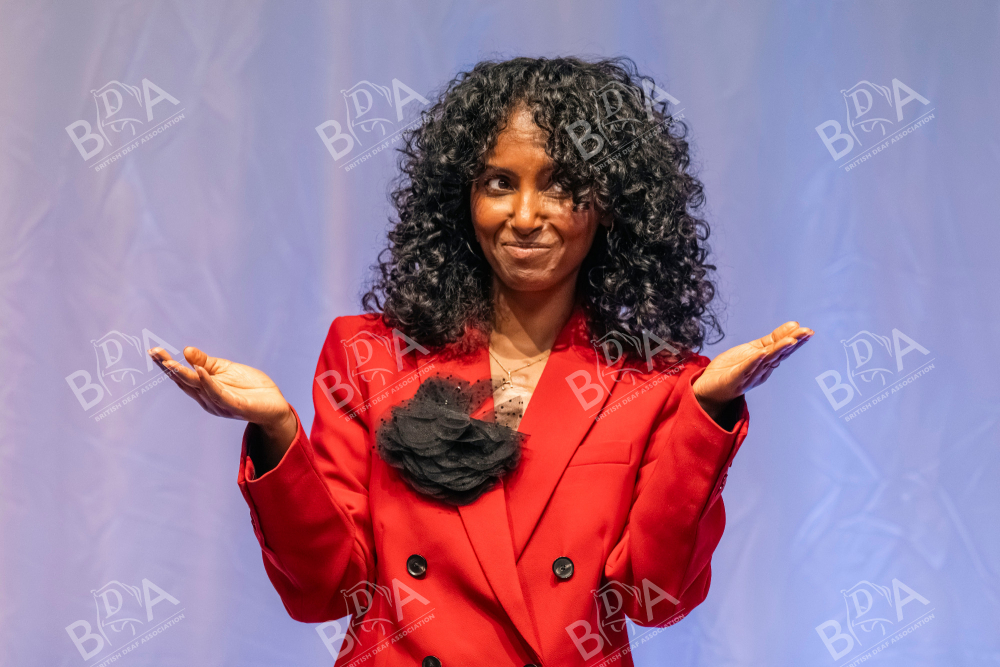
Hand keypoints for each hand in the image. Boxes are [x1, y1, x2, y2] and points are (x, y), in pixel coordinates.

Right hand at [148, 346, 296, 447]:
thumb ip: (206, 362)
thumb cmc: (249, 387)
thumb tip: (186, 350)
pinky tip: (200, 371)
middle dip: (169, 368)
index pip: (182, 376)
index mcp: (204, 389)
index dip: (167, 365)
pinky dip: (208, 383)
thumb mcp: (225, 369)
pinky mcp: (235, 406)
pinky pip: (218, 394)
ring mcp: (220, 403)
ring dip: (184, 374)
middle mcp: (207, 398)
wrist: (274, 404)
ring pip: (198, 387)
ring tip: (170, 362)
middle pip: (185, 382)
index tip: (153, 351)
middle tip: (155, 353)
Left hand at [692, 321, 813, 420]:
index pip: (783, 349)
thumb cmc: (731, 369)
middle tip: (806, 333)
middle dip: (793, 343)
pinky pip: (746, 369)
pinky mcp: (735, 380)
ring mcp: (749, 376)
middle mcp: (761, 370)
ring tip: (790, 340)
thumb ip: (772, 340)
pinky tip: (762, 354)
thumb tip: (793, 325)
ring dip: (778, 350)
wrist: (709, 388)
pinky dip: (754, 362)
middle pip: (779, 354)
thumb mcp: (753, 350)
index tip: (808, 331)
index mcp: (765, 362)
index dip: (796, 340)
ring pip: (766, 361)